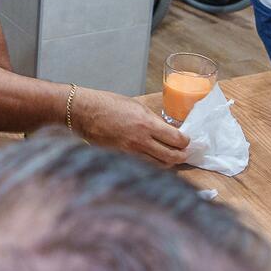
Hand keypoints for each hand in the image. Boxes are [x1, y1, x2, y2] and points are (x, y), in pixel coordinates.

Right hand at [72, 89, 188, 165]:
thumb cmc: (108, 105)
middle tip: (184, 152)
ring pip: (159, 165)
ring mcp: (130, 153)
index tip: (186, 140)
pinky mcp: (121, 159)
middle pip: (171, 157)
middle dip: (181, 156)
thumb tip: (166, 130)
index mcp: (146, 124)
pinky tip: (153, 159)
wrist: (84, 113)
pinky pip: (143, 166)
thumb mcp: (136, 107)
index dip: (185, 141)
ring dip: (168, 162)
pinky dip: (152, 164)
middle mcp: (140, 141)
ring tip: (171, 157)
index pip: (176, 139)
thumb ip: (153, 120)